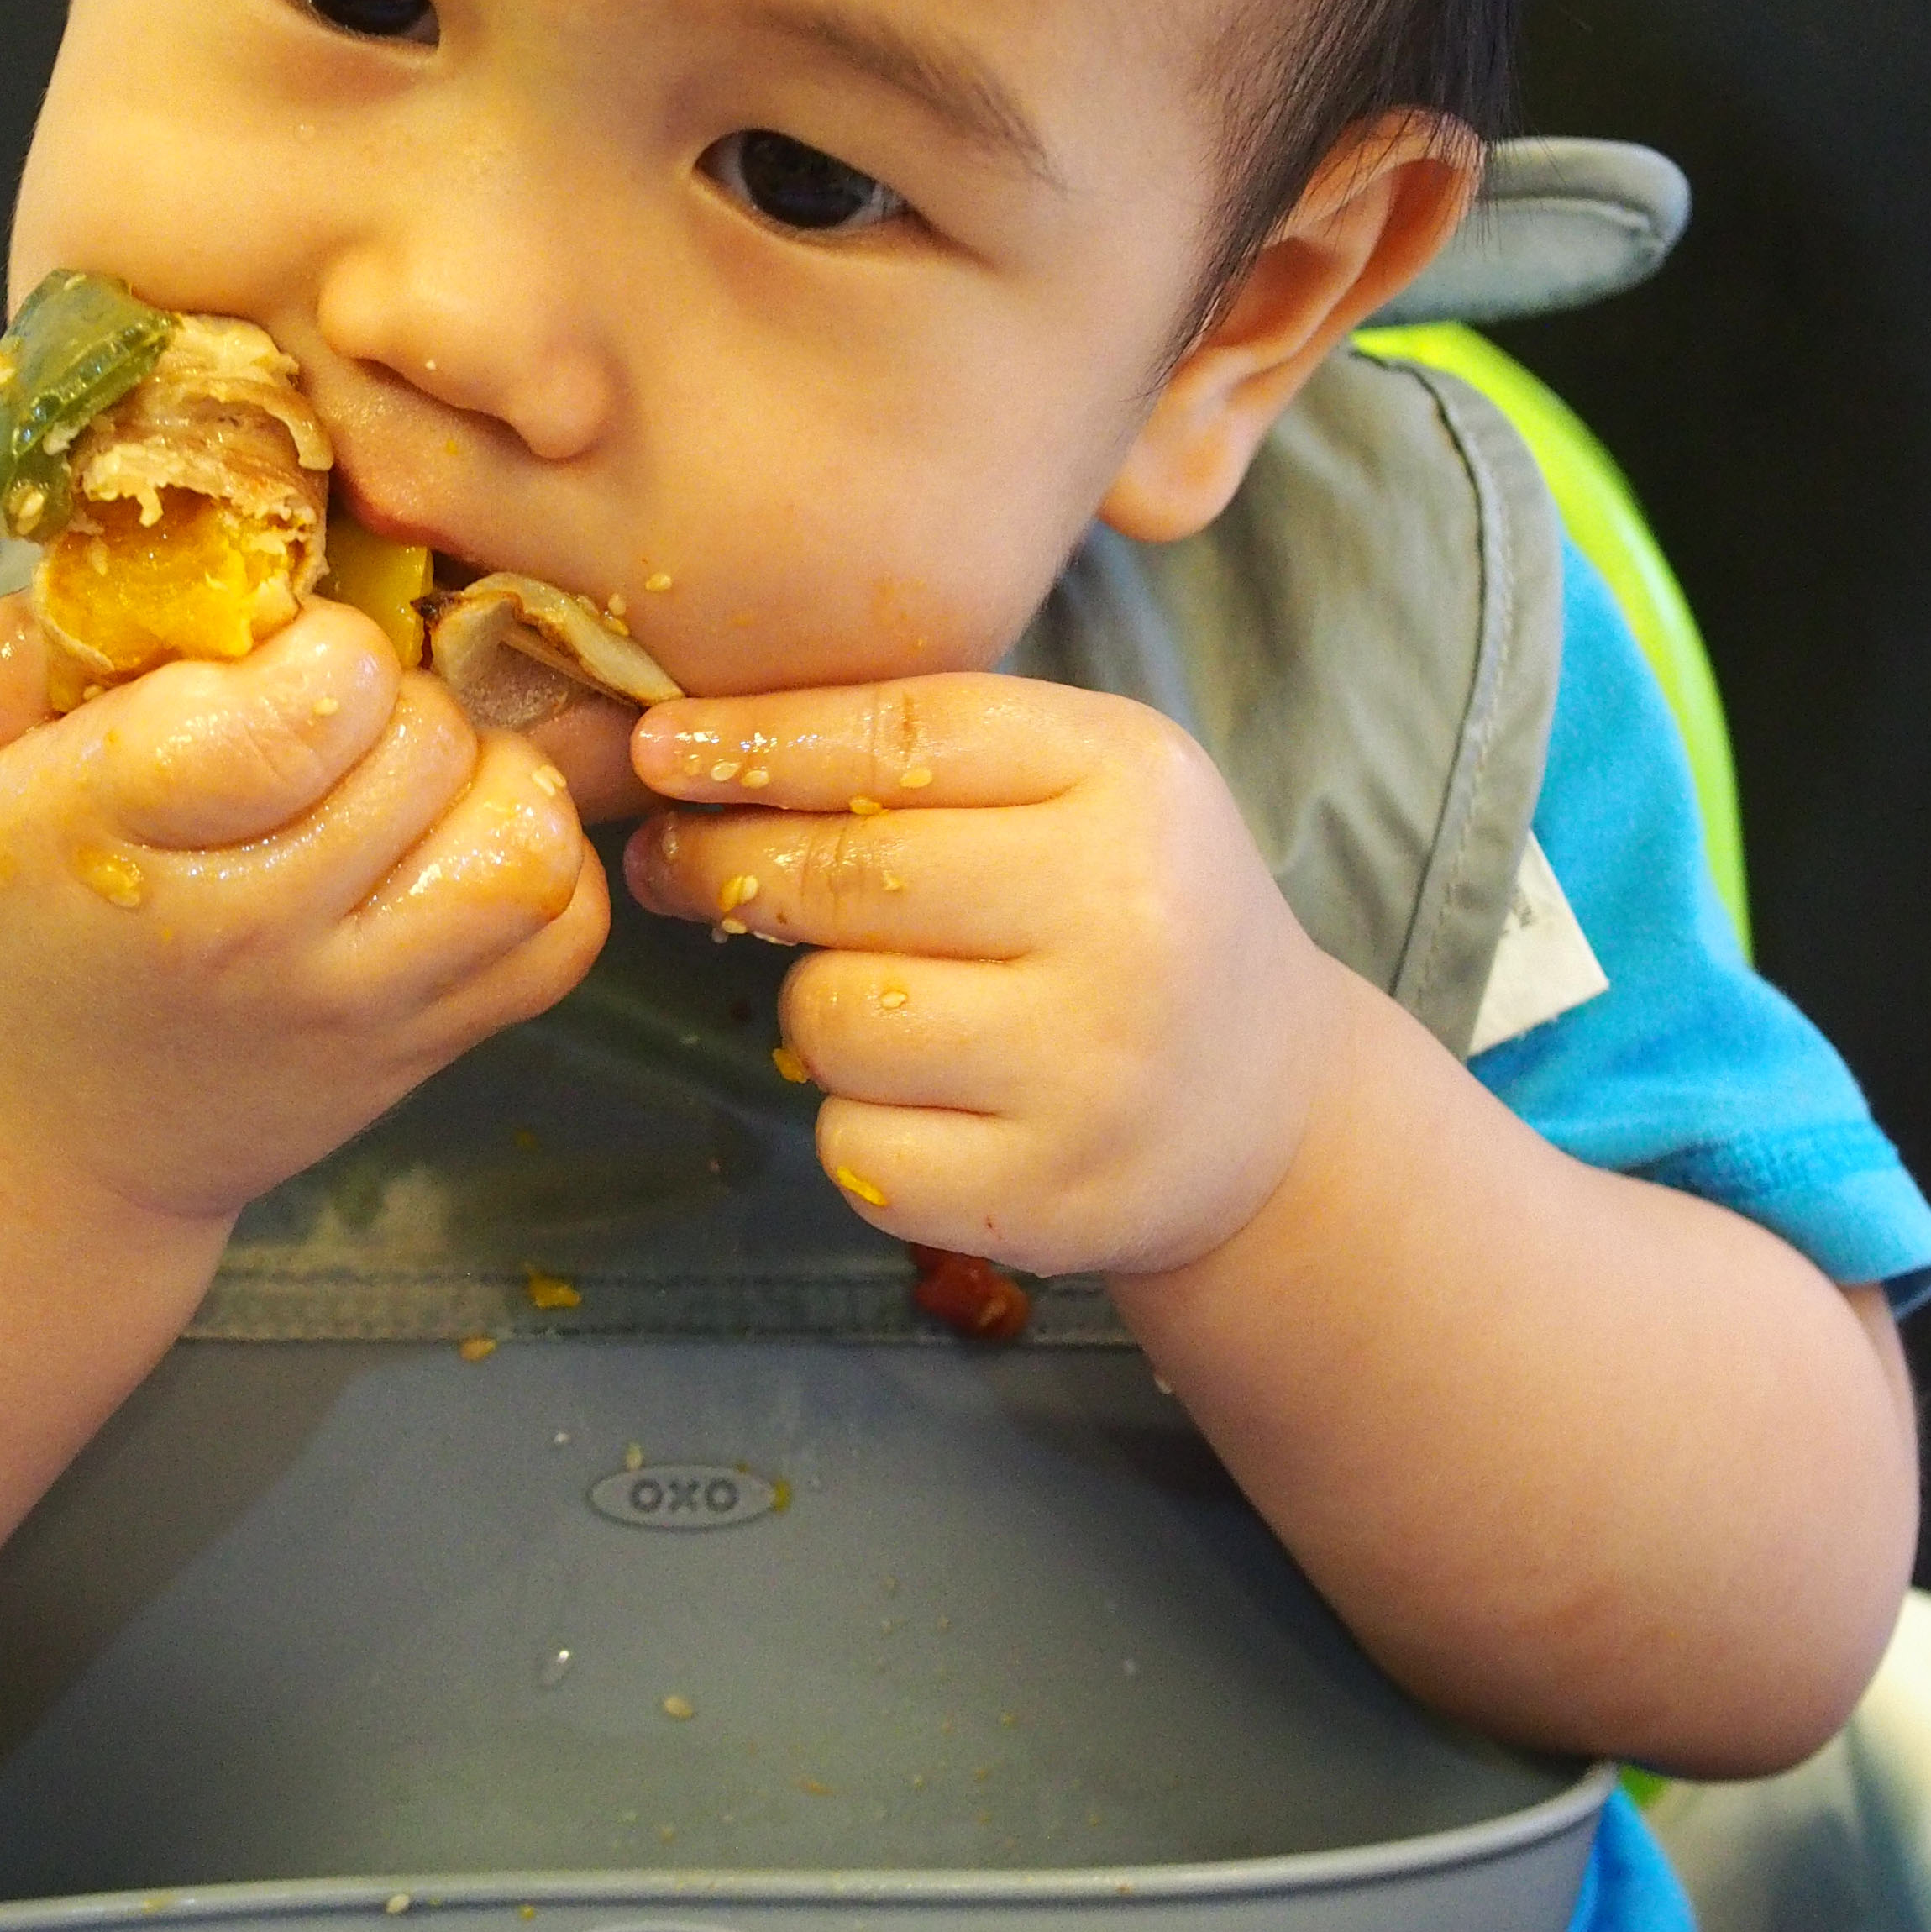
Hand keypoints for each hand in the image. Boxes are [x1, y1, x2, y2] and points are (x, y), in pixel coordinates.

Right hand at [0, 596, 606, 1224]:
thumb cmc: (24, 928)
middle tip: (341, 722)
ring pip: (521, 838)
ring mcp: (355, 1002)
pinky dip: (539, 868)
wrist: (53, 1143)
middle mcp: (248, 927)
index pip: (309, 697)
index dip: (323, 646)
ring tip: (417, 782)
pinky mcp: (429, 1048)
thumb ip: (15, 659)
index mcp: (117, 831)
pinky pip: (563, 931)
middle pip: (426, 741)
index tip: (279, 665)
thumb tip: (107, 546)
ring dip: (490, 776)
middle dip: (396, 696)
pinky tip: (460, 849)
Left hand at [625, 676, 1342, 1278]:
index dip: (758, 740)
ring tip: (892, 1002)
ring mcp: (1091, 1070)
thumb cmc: (1133, 914)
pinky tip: (929, 1100)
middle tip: (677, 863)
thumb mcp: (1080, 786)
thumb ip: (918, 751)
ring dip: (821, 1010)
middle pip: (847, 878)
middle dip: (731, 866)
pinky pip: (854, 1146)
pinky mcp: (1049, 1196)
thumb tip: (685, 753)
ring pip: (832, 1018)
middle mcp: (1125, 918)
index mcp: (1130, 779)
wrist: (1270, 1107)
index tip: (660, 748)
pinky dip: (858, 1123)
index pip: (902, 735)